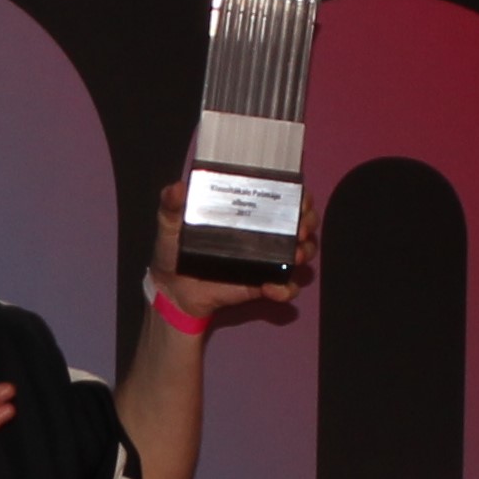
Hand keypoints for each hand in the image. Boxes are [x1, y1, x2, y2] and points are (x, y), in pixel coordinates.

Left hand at [145, 179, 318, 321]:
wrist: (171, 290)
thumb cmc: (174, 251)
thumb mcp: (170, 223)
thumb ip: (171, 205)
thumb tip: (176, 188)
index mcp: (247, 212)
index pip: (283, 197)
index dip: (299, 196)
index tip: (301, 199)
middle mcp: (262, 233)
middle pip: (300, 222)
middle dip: (308, 222)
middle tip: (300, 229)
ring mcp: (265, 259)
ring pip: (302, 251)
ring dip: (305, 251)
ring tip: (295, 255)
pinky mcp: (261, 284)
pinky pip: (285, 287)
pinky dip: (286, 289)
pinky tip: (272, 288)